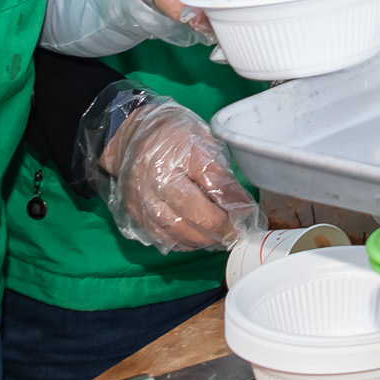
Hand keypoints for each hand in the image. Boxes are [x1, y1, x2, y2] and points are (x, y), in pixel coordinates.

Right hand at [99, 95, 257, 252]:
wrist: (130, 139)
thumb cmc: (174, 136)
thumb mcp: (202, 138)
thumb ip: (219, 168)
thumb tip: (238, 202)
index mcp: (179, 151)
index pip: (213, 180)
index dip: (234, 200)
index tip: (249, 212)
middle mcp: (158, 177)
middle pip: (194, 211)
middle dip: (222, 227)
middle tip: (238, 233)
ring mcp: (144, 199)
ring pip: (178, 230)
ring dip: (204, 239)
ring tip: (222, 238)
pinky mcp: (135, 214)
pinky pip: (162, 237)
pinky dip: (185, 243)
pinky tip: (199, 240)